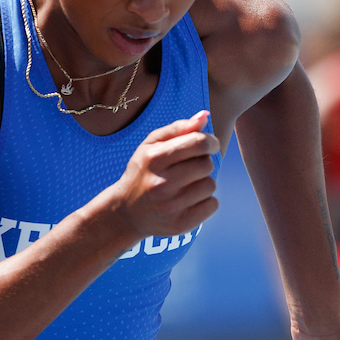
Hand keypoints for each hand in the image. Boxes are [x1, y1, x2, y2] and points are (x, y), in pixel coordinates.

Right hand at [111, 110, 219, 242]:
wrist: (126, 213)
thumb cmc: (143, 172)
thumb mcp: (152, 145)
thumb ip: (178, 128)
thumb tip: (205, 116)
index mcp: (154, 159)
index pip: (199, 143)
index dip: (210, 141)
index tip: (208, 145)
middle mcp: (161, 184)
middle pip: (207, 165)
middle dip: (203, 163)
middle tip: (190, 169)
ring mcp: (170, 207)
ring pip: (210, 185)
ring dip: (203, 183)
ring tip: (187, 185)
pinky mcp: (180, 224)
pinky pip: (212, 205)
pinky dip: (206, 201)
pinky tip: (190, 200)